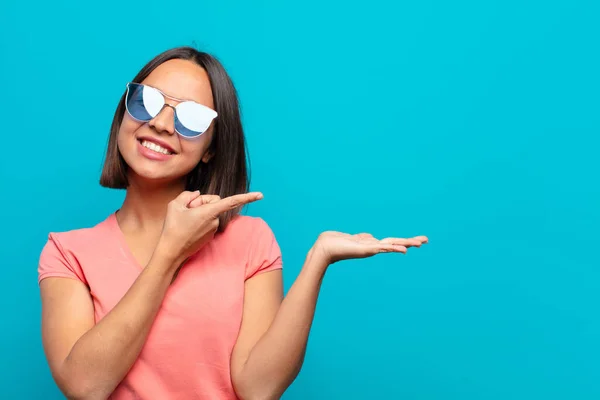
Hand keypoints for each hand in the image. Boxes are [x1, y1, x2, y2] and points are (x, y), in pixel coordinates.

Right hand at [157, 190, 263, 264]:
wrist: (171, 252)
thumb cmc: (172, 228)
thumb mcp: (175, 205)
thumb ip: (189, 195)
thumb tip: (197, 195)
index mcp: (210, 212)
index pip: (232, 202)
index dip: (247, 197)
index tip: (261, 195)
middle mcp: (215, 221)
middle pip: (214, 202)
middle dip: (202, 202)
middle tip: (186, 209)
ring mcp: (213, 230)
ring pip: (210, 212)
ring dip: (200, 212)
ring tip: (185, 221)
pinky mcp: (210, 236)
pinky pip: (207, 222)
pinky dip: (199, 221)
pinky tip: (188, 228)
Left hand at [310, 231, 427, 265]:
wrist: (324, 248)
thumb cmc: (335, 242)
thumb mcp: (352, 238)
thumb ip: (362, 237)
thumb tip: (369, 236)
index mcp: (370, 244)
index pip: (391, 241)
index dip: (403, 241)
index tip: (417, 241)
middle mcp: (373, 247)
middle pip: (395, 243)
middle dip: (410, 241)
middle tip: (426, 240)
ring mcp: (370, 248)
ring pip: (392, 245)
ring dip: (406, 243)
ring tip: (420, 242)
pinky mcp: (366, 249)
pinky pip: (383, 248)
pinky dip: (394, 249)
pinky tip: (403, 250)